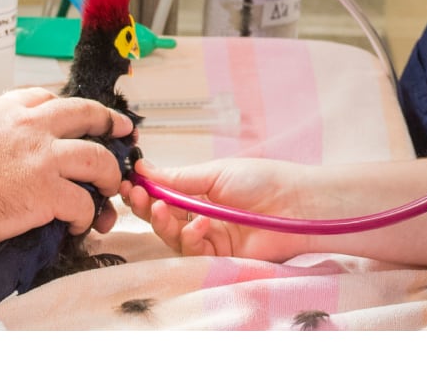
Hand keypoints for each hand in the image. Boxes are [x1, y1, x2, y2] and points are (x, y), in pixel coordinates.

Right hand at [0, 90, 134, 251]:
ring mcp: (44, 158)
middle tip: (124, 131)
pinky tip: (80, 224)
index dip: (71, 109)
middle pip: (88, 116)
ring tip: (112, 187)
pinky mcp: (46, 192)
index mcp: (9, 110)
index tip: (80, 117)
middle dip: (110, 123)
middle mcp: (33, 127)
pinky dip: (86, 215)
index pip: (49, 99)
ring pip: (98, 160)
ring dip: (110, 175)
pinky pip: (82, 203)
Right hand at [125, 155, 319, 260]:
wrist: (297, 204)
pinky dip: (191, 239)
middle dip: (147, 208)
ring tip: (163, 208)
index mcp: (202, 192)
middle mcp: (202, 215)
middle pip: (164, 218)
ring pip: (173, 237)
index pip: (165, 195)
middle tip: (137, 197)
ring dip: (164, 223)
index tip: (129, 184)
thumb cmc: (264, 180)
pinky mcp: (219, 258)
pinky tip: (199, 225)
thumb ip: (179, 177)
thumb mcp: (218, 172)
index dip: (146, 192)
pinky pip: (193, 252)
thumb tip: (144, 168)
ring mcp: (210, 238)